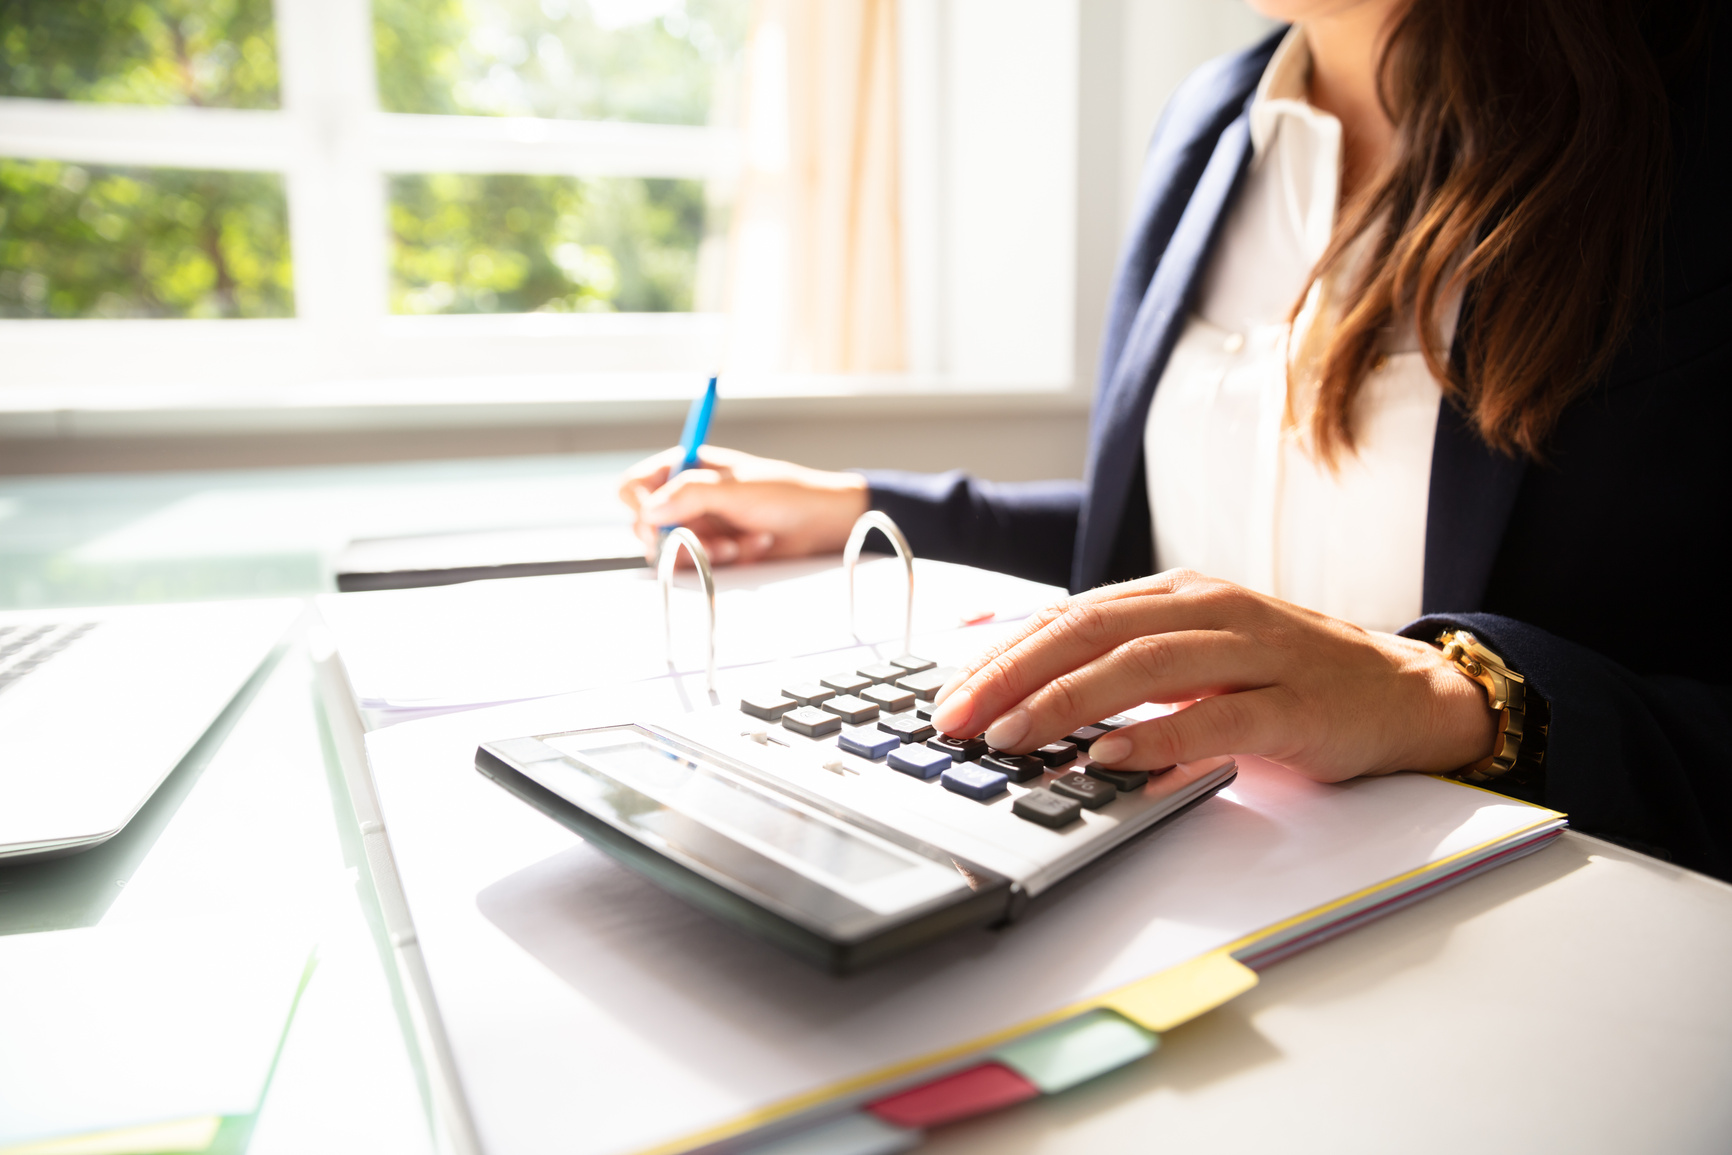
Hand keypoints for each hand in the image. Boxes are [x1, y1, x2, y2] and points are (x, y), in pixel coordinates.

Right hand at [618, 445, 869, 565]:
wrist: (821, 523)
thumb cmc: (786, 494)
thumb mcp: (737, 489)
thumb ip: (692, 495)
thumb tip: (650, 511)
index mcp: (685, 467)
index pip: (635, 486)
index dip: (641, 506)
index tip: (659, 521)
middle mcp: (685, 496)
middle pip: (647, 525)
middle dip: (681, 535)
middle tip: (709, 538)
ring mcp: (698, 524)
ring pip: (671, 550)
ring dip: (706, 550)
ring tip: (740, 541)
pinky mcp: (711, 550)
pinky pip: (696, 565)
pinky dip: (723, 560)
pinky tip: (751, 547)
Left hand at [927, 569, 1495, 781]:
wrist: (1400, 691)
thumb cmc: (1283, 675)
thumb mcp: (1193, 651)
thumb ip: (1117, 658)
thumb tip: (1015, 675)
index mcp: (1177, 595)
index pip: (1069, 615)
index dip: (1002, 654)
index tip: (948, 697)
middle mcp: (1209, 610)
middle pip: (1092, 630)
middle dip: (1014, 674)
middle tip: (959, 719)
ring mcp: (1255, 655)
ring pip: (1144, 665)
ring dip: (1068, 702)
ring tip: (1015, 736)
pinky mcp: (1294, 706)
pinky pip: (1216, 720)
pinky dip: (1158, 740)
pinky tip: (1112, 759)